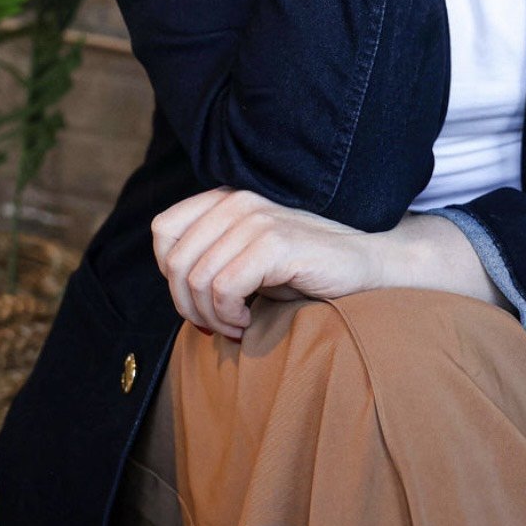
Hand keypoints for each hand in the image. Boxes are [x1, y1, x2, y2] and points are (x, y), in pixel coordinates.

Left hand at [151, 186, 380, 339]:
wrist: (361, 266)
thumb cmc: (301, 269)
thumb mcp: (247, 255)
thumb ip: (211, 254)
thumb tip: (173, 287)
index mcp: (225, 199)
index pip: (163, 229)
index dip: (169, 271)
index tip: (197, 297)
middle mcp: (237, 202)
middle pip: (176, 262)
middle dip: (188, 306)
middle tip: (217, 324)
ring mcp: (257, 220)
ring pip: (198, 280)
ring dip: (212, 317)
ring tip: (235, 326)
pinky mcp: (275, 244)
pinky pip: (224, 288)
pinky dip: (230, 316)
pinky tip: (248, 322)